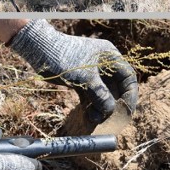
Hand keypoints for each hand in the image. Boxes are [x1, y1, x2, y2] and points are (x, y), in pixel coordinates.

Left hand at [9, 20, 137, 122]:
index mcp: (111, 57)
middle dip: (114, 104)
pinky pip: (91, 95)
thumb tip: (110, 111)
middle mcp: (105, 64)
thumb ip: (100, 95)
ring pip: (103, 93)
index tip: (127, 111)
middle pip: (116, 87)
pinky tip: (89, 116)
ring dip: (102, 107)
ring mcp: (93, 73)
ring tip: (96, 120)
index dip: (130, 95)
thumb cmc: (66, 58)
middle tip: (113, 119)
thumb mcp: (86, 77)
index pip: (128, 77)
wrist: (39, 49)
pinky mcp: (82, 80)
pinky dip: (91, 106)